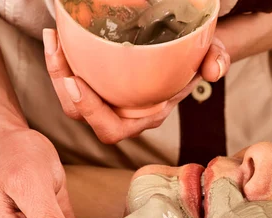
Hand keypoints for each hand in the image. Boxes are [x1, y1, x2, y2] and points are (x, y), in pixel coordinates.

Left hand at [43, 28, 230, 144]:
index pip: (112, 128)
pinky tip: (59, 34)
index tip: (75, 80)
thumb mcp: (213, 55)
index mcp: (146, 115)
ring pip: (72, 99)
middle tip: (57, 51)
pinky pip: (73, 79)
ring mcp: (110, 99)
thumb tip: (214, 70)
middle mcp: (125, 112)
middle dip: (62, 88)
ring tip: (54, 37)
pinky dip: (62, 61)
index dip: (90, 112)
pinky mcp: (101, 83)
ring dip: (57, 71)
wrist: (191, 50)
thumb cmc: (200, 57)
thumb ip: (217, 61)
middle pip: (83, 116)